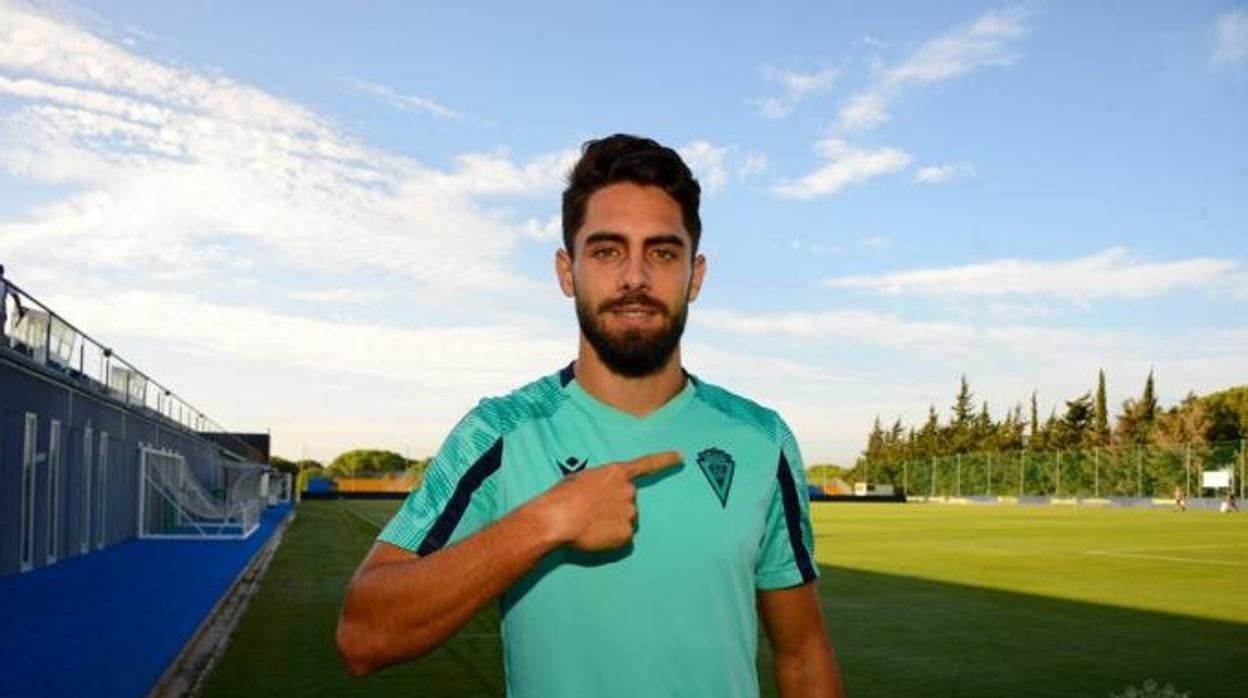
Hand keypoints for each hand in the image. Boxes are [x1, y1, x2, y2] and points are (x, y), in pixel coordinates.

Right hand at [533, 451, 681, 550]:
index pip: (646, 465)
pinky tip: (594, 536)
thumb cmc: (561, 497)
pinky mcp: (627, 534)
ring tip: (589, 525)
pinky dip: (611, 539)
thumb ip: (599, 485)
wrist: (557, 519)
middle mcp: (628, 491)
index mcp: (616, 473)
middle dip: (615, 507)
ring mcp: (630, 513)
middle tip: (592, 513)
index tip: (681, 456)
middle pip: (629, 501)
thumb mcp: (580, 480)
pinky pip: (622, 538)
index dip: (664, 460)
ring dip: (613, 523)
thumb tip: (600, 497)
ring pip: (626, 520)